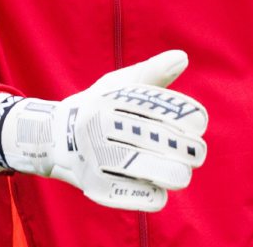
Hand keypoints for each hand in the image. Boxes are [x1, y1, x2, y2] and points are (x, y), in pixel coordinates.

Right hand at [0, 50, 208, 211]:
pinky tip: (161, 190)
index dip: (180, 116)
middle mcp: (99, 127)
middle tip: (197, 153)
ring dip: (169, 173)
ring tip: (182, 173)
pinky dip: (149, 194)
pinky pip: (130, 194)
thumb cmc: (97, 106)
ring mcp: (95, 157)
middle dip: (181, 148)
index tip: (199, 123)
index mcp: (109, 100)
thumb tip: (183, 57)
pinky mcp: (94, 185)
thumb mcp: (118, 85)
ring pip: (142, 169)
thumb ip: (152, 73)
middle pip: (149, 138)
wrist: (54, 138)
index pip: (151, 107)